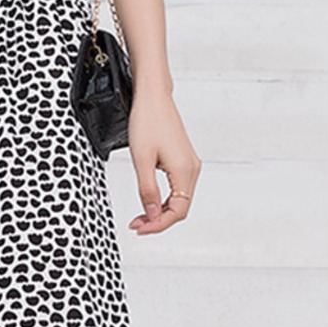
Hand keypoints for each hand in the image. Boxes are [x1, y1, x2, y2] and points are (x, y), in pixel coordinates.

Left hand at [125, 86, 200, 234]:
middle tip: (135, 225)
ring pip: (179, 201)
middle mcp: (191, 169)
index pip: (178, 211)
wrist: (153, 97)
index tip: (139, 229)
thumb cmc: (147, 121)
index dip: (158, 225)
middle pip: (180, 209)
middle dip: (158, 221)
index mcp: (184, 170)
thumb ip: (148, 191)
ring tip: (139, 216)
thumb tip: (152, 215)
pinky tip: (149, 203)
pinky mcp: (183, 162)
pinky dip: (164, 200)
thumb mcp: (141, 160)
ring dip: (160, 212)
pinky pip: (177, 190)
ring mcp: (189, 165)